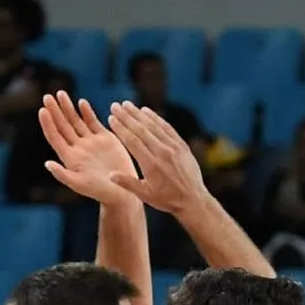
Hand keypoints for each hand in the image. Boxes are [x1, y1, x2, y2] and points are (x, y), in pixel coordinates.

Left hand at [39, 91, 137, 206]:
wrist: (122, 191)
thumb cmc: (99, 192)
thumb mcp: (80, 185)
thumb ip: (63, 174)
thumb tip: (47, 164)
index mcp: (69, 157)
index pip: (55, 136)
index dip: (48, 123)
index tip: (42, 110)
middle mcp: (78, 148)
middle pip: (63, 125)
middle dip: (55, 110)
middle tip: (47, 96)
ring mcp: (91, 142)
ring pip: (76, 121)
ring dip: (68, 108)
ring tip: (60, 94)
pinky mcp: (105, 139)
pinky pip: (93, 123)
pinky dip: (87, 112)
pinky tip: (81, 102)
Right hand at [106, 101, 209, 215]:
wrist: (193, 199)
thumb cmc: (167, 199)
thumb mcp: (145, 195)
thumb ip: (127, 183)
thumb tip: (110, 174)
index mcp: (151, 165)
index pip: (132, 141)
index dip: (120, 128)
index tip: (111, 118)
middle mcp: (162, 153)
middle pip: (141, 130)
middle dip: (126, 116)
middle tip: (115, 105)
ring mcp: (173, 147)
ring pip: (153, 126)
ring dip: (139, 114)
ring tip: (127, 104)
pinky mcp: (181, 145)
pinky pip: (167, 128)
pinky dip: (156, 118)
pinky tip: (146, 111)